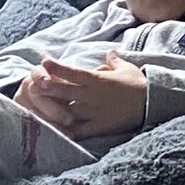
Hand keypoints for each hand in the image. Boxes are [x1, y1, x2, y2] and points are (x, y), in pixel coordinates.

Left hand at [20, 54, 147, 138]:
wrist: (150, 103)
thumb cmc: (138, 84)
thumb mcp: (126, 68)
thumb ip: (113, 61)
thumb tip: (109, 53)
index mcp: (96, 79)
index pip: (72, 71)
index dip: (56, 67)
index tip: (44, 62)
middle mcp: (90, 95)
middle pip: (64, 90)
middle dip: (48, 87)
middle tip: (34, 84)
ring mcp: (92, 111)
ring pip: (67, 110)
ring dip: (52, 108)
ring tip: (38, 108)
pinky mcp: (97, 126)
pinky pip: (78, 130)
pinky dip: (66, 131)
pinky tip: (55, 131)